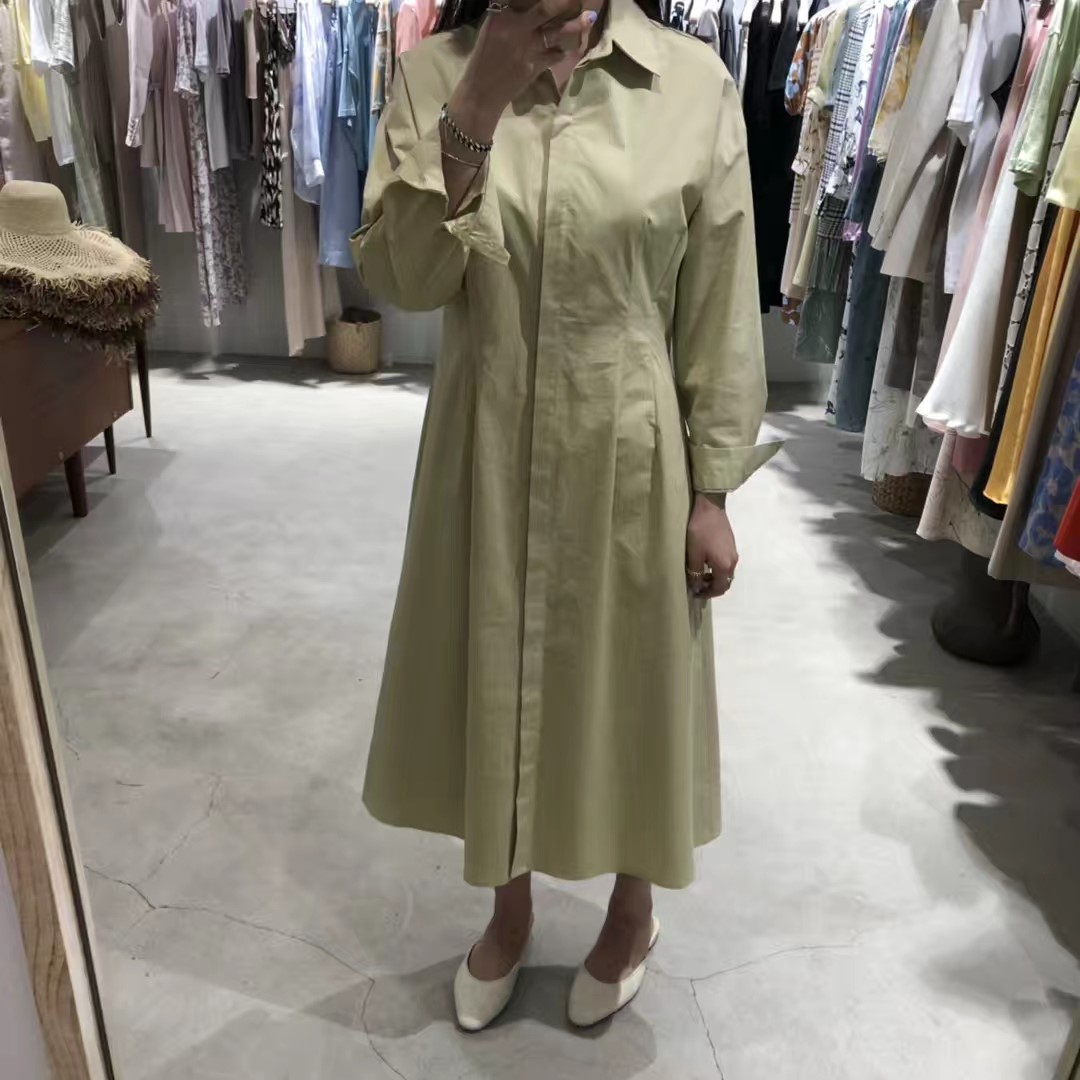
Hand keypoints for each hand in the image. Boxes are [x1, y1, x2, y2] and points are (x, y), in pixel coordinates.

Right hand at [448, 0, 596, 138]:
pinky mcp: (534, 66)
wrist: (480, 93)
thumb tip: (527, 6)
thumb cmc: (483, 59)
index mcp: (501, 15)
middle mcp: (516, 27)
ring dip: (574, 25)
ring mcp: (527, 47)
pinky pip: (555, 55)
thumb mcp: (492, 29)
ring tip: (587, 18)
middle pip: (546, 9)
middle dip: (565, 3)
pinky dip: (561, 52)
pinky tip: (564, 49)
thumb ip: (509, 15)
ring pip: (556, 32)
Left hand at [686, 494, 737, 598]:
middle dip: (712, 587)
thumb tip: (696, 586)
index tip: (695, 593)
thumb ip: (695, 573)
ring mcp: (733, 552)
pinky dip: (717, 568)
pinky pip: (726, 563)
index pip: (719, 588)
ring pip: (726, 572)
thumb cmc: (700, 531)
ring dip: (714, 577)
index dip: (707, 594)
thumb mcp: (694, 554)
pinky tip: (706, 562)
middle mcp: (732, 561)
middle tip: (697, 585)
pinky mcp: (731, 544)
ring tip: (700, 574)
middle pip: (725, 582)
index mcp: (724, 566)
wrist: (710, 507)